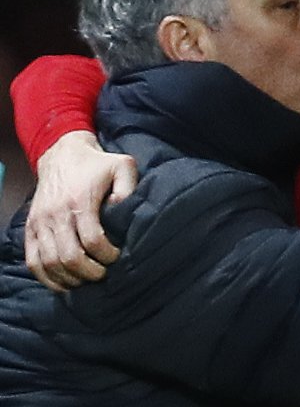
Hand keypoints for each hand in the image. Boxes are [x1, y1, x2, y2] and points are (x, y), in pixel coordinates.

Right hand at [25, 130, 137, 291]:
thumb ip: (128, 188)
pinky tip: (65, 283)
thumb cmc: (98, 164)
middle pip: (69, 257)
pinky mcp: (31, 228)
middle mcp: (56, 214)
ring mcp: (40, 223)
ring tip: (87, 280)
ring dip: (70, 278)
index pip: (92, 240)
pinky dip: (47, 278)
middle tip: (104, 274)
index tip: (117, 255)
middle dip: (90, 272)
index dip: (107, 254)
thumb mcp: (122, 166)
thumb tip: (124, 213)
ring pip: (49, 263)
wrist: (62, 154)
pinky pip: (33, 261)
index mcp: (80, 201)